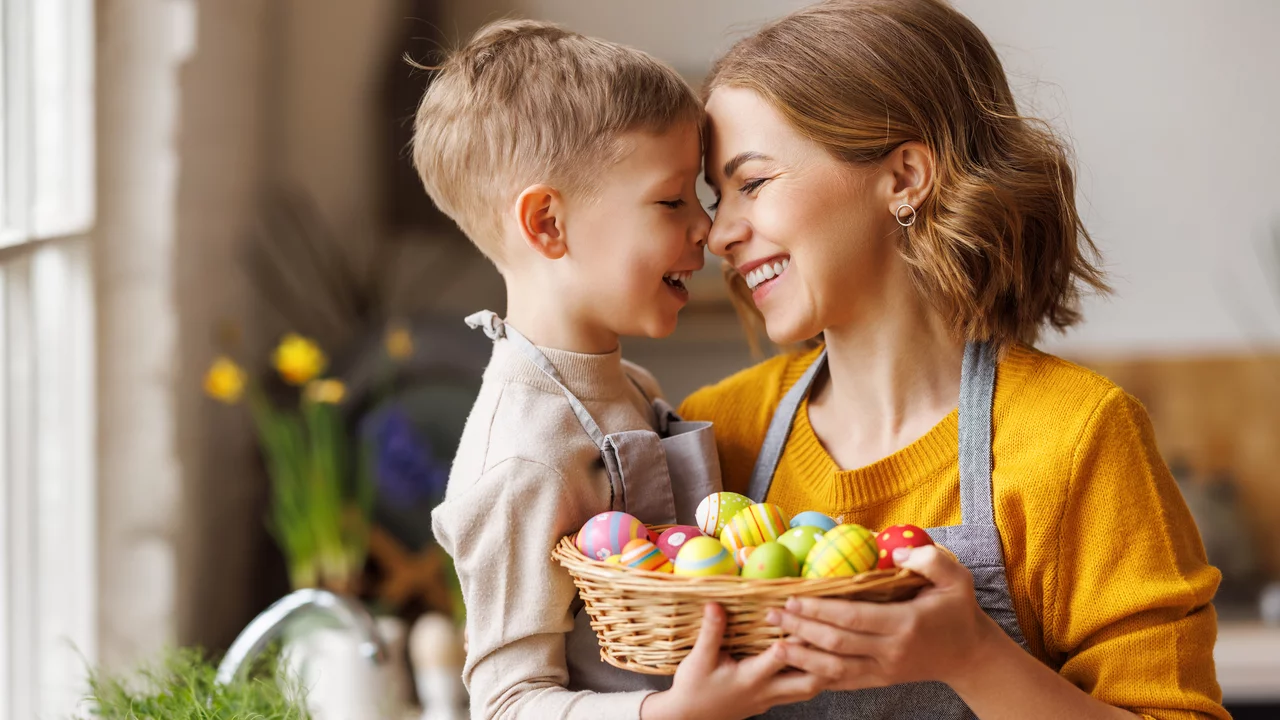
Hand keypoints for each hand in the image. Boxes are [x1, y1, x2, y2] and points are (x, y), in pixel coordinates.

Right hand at [640, 603, 824, 719]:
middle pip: (809, 681)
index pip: (781, 658)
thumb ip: (711, 632)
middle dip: (824, 658)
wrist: (688, 718)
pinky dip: (813, 676)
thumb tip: (715, 604)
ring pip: (810, 689)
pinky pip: (800, 692)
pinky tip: (817, 661)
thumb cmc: (693, 688)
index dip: (794, 637)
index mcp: (751, 678)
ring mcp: (771, 699)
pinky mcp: (770, 701)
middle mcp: (766, 691)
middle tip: (834, 633)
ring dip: (824, 669)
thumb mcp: (698, 659)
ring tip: (833, 645)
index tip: (804, 616)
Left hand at [765, 545, 1002, 690]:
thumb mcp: (956, 578)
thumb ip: (929, 560)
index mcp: (905, 624)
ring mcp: (884, 670)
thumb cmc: (958, 610)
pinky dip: (817, 675)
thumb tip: (895, 552)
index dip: (820, 609)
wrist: (970, 654)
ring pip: (835, 669)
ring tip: (775, 643)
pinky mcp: (880, 681)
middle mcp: (891, 651)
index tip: (793, 597)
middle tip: (772, 614)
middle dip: (801, 629)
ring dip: (802, 657)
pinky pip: (843, 682)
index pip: (853, 618)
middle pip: (837, 643)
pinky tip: (795, 666)